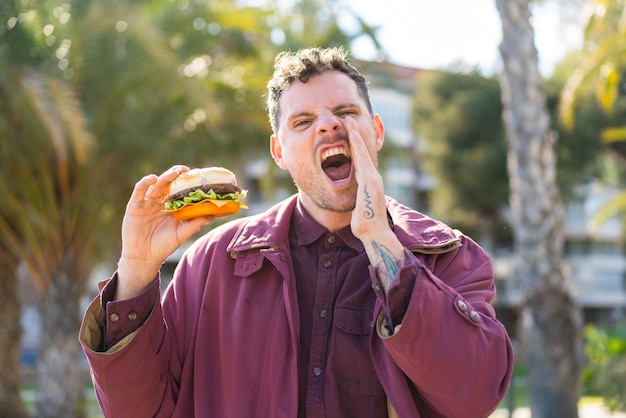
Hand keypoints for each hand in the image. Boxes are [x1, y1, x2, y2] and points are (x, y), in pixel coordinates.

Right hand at [116, 165, 213, 299]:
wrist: (144, 258)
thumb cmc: (164, 247)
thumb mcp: (182, 234)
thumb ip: (195, 224)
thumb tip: (212, 215)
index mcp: (171, 207)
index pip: (180, 190)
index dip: (187, 182)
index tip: (197, 176)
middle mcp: (160, 202)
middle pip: (169, 184)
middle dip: (177, 176)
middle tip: (186, 170)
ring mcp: (147, 203)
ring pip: (156, 185)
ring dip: (165, 177)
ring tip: (174, 173)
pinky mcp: (134, 206)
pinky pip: (139, 191)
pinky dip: (145, 183)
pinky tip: (153, 179)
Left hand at [345, 117, 388, 240]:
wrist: (375, 233)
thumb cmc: (366, 225)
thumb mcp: (359, 208)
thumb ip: (358, 200)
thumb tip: (356, 202)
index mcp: (369, 183)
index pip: (361, 161)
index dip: (355, 147)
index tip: (350, 135)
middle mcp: (373, 178)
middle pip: (363, 152)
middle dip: (356, 135)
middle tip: (349, 120)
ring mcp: (372, 178)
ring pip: (362, 152)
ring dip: (356, 135)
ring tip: (349, 121)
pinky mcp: (369, 181)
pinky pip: (361, 159)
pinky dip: (357, 145)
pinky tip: (352, 135)